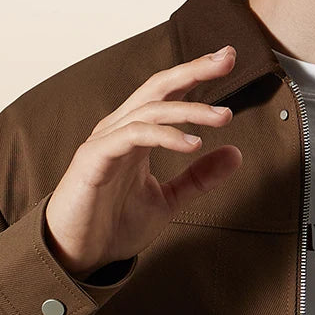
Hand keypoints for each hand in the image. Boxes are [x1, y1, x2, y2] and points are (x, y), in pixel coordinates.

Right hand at [45, 48, 242, 279]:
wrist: (77, 256)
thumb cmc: (114, 225)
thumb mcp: (169, 200)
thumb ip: (199, 177)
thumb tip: (237, 153)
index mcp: (137, 133)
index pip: (169, 93)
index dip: (197, 73)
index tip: (228, 58)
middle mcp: (121, 128)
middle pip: (159, 86)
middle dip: (194, 69)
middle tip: (227, 58)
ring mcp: (106, 141)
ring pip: (150, 108)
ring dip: (190, 109)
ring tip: (223, 116)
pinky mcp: (94, 159)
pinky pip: (133, 135)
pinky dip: (165, 135)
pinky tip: (193, 143)